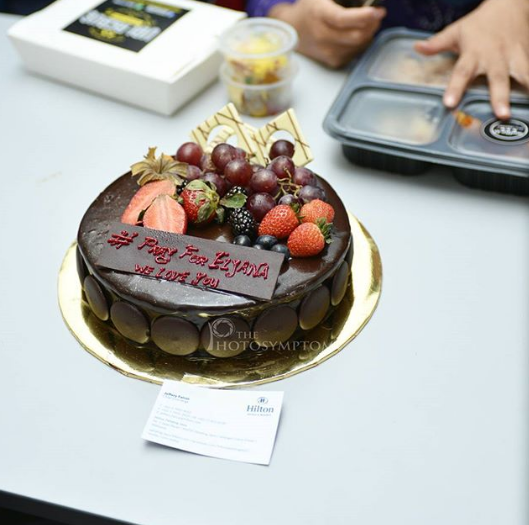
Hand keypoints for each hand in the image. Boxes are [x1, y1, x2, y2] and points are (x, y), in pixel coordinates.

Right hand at [270, 0, 385, 67]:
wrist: (295, 29)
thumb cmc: (311, 8)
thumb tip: (365, 0)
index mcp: (319, 14)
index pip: (341, 19)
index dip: (361, 16)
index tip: (376, 11)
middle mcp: (322, 36)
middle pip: (355, 35)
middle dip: (372, 24)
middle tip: (377, 14)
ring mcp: (327, 51)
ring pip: (359, 45)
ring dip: (369, 33)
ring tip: (368, 22)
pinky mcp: (333, 61)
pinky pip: (355, 53)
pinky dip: (362, 43)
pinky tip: (358, 33)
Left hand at [415, 0, 528, 119]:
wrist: (511, 3)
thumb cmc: (479, 24)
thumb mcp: (456, 31)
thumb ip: (437, 44)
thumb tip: (417, 48)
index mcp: (474, 53)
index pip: (461, 73)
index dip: (455, 88)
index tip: (449, 103)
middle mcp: (495, 57)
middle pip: (498, 79)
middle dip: (500, 96)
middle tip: (501, 114)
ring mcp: (515, 57)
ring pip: (523, 75)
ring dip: (527, 90)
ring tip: (526, 108)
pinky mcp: (528, 56)